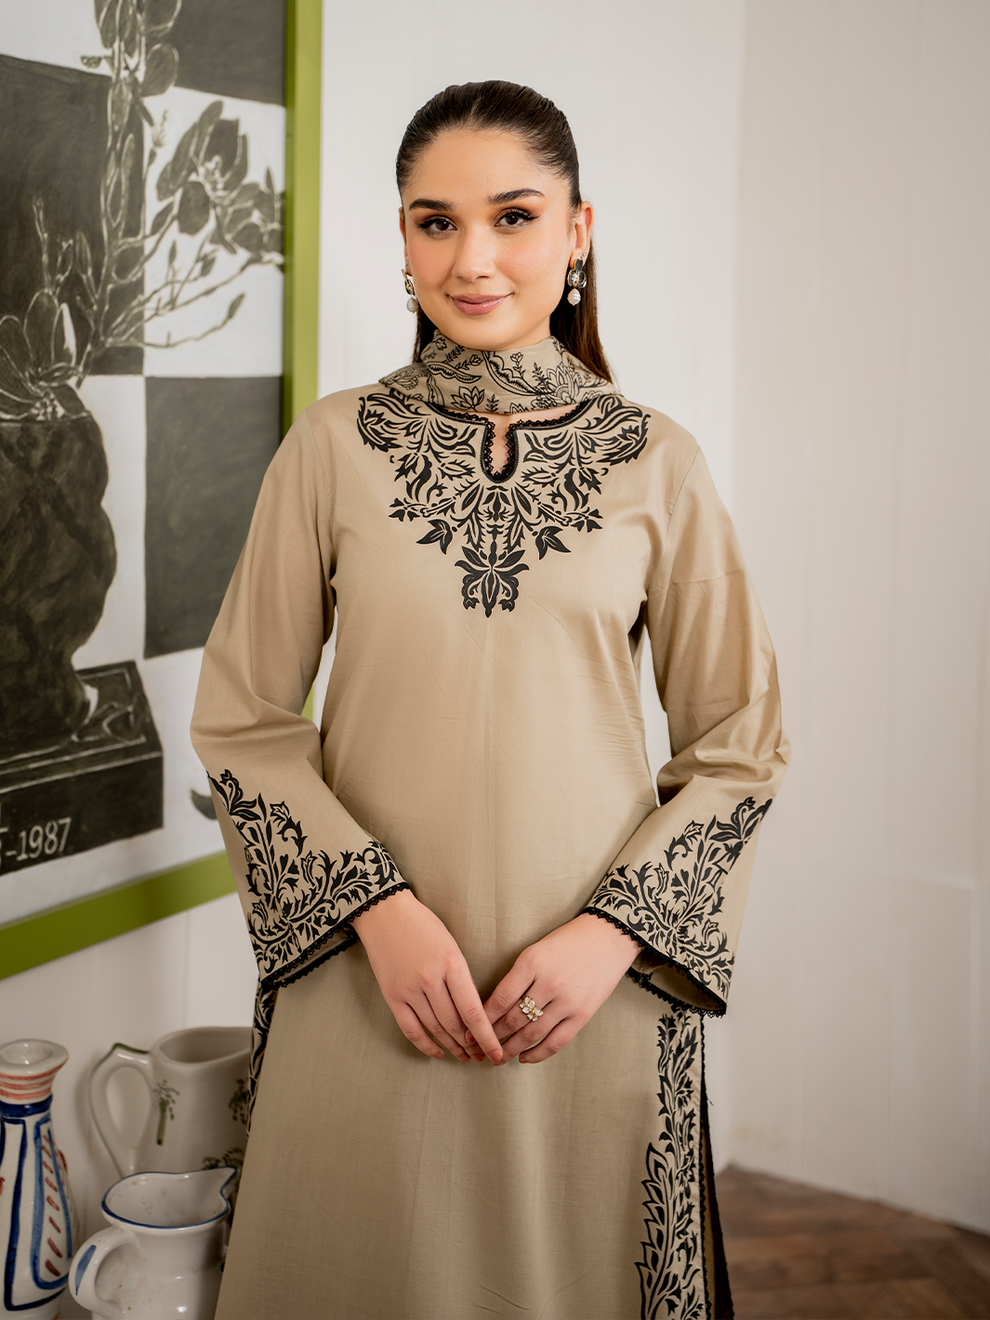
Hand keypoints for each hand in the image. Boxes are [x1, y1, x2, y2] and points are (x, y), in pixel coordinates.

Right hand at [351, 888, 502, 1065]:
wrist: (385, 914)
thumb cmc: (423, 925)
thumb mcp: (452, 946)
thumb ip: (462, 977)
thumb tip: (473, 1011)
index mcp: (452, 964)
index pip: (473, 1011)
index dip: (486, 1037)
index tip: (496, 1054)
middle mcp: (431, 979)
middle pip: (455, 1024)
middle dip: (471, 1045)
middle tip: (482, 1056)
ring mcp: (409, 989)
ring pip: (435, 1028)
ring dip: (452, 1046)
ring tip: (464, 1056)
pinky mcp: (392, 996)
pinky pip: (410, 1029)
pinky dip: (425, 1045)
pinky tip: (438, 1052)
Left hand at [480, 914, 639, 1063]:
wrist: (608, 937)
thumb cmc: (569, 941)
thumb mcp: (537, 949)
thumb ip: (518, 976)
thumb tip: (494, 1006)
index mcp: (531, 962)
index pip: (499, 999)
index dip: (481, 1019)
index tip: (469, 1031)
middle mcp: (548, 983)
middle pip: (512, 1019)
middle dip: (492, 1037)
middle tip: (479, 1048)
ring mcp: (567, 1001)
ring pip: (531, 1034)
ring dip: (511, 1049)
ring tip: (498, 1057)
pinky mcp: (583, 1014)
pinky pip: (556, 1041)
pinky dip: (538, 1053)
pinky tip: (525, 1058)